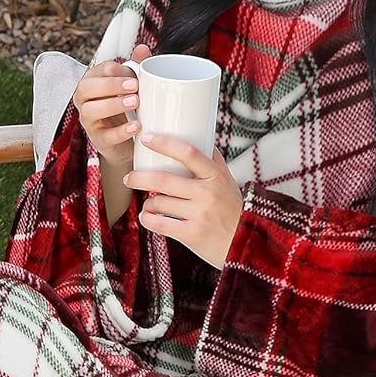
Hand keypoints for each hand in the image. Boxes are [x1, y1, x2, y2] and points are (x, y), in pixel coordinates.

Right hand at [72, 43, 152, 171]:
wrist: (128, 141)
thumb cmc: (127, 108)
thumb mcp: (132, 86)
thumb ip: (137, 66)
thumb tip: (143, 48)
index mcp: (93, 81)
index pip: (99, 71)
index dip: (117, 71)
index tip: (136, 77)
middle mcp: (85, 100)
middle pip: (86, 87)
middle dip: (110, 85)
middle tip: (134, 86)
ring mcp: (89, 120)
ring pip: (90, 110)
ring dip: (113, 104)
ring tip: (135, 102)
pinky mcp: (98, 140)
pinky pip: (105, 135)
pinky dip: (121, 131)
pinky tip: (136, 126)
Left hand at [123, 132, 243, 268]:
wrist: (246, 242)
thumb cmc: (232, 208)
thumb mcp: (227, 181)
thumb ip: (212, 160)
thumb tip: (198, 133)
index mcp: (216, 176)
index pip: (188, 153)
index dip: (164, 143)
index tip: (146, 138)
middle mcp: (207, 193)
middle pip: (163, 180)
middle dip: (139, 178)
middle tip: (129, 178)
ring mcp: (199, 215)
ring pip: (158, 203)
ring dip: (147, 203)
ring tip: (149, 204)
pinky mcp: (192, 235)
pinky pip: (158, 224)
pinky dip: (147, 219)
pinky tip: (147, 217)